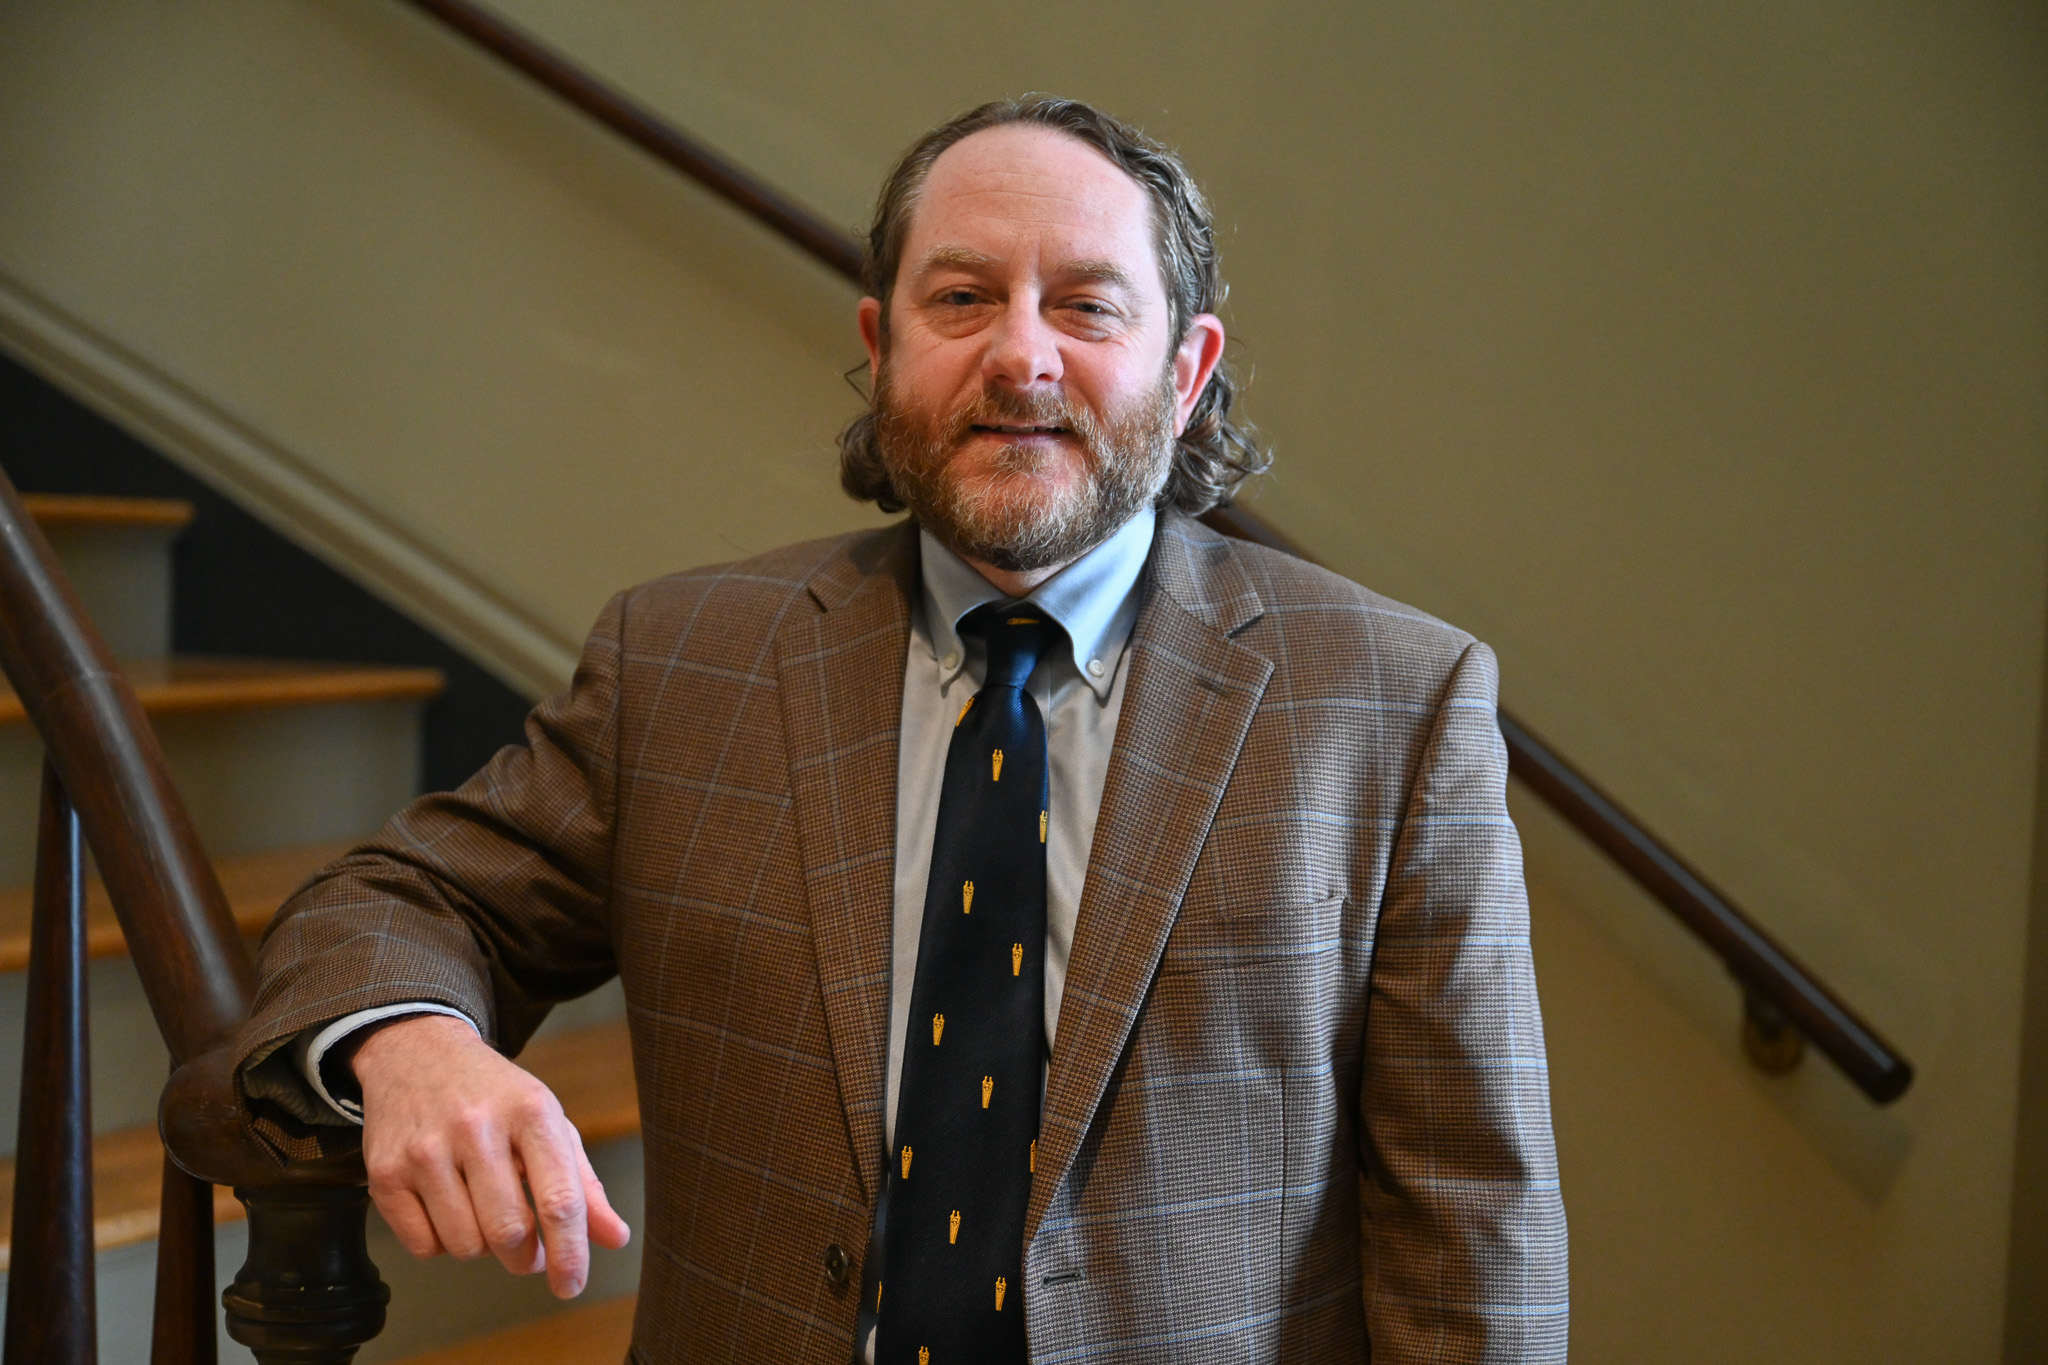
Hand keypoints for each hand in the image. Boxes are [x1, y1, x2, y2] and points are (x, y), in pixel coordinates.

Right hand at [352, 1013, 630, 1296]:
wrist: (417, 1052)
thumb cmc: (496, 1096)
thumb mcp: (549, 1123)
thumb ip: (584, 1184)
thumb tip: (614, 1238)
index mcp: (531, 1111)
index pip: (559, 1199)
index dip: (570, 1252)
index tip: (571, 1285)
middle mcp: (476, 1127)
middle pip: (509, 1232)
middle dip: (524, 1257)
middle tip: (527, 1249)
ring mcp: (425, 1149)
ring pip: (466, 1246)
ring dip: (482, 1247)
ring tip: (482, 1210)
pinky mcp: (384, 1172)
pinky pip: (423, 1247)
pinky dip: (442, 1243)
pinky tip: (447, 1206)